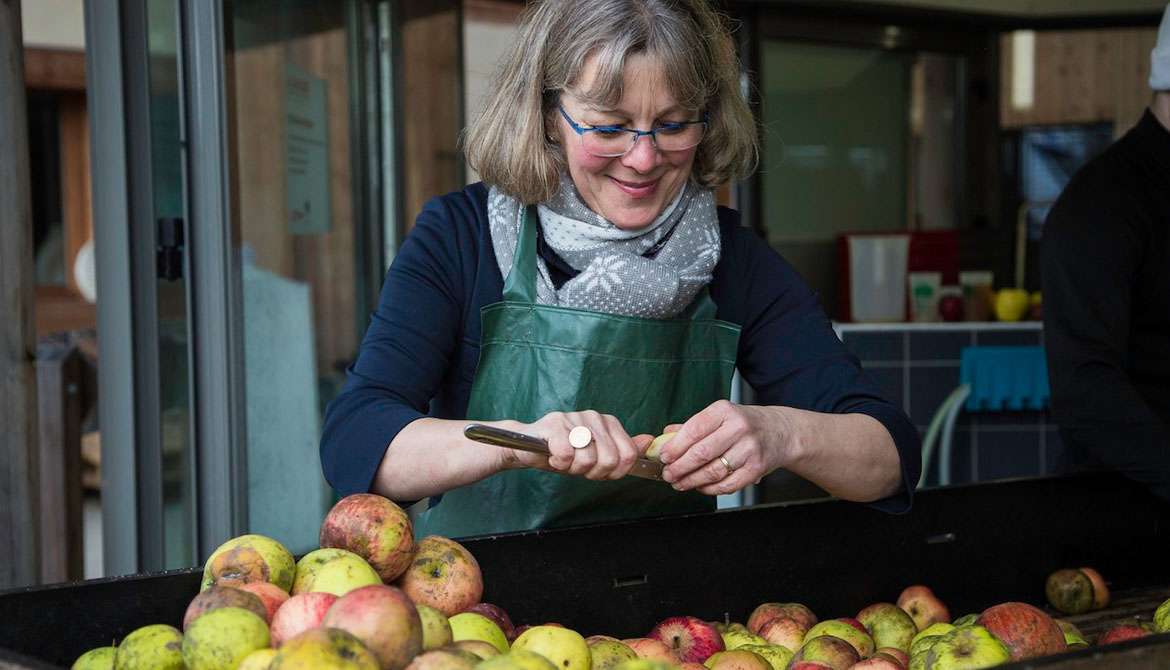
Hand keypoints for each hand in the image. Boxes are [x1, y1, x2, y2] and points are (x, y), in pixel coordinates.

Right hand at [506, 411, 643, 480]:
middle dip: (593, 473)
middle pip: (609, 460)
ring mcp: (575, 418)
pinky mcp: (555, 424)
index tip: (599, 472)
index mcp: (609, 422)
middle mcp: (594, 417)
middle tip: (578, 467)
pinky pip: (566, 456)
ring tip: (565, 460)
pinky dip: (558, 464)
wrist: (526, 446)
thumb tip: (648, 441)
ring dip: (573, 469)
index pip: (627, 455)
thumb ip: (623, 449)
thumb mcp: (597, 454)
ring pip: (587, 459)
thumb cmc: (563, 452)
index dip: (614, 473)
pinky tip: (553, 457)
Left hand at [658, 400, 793, 494]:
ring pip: (713, 471)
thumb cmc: (745, 424)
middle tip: (668, 474)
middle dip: (680, 467)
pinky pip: (728, 484)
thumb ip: (692, 426)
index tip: (663, 457)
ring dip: (692, 481)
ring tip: (680, 484)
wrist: (780, 432)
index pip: (694, 429)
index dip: (675, 446)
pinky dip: (710, 489)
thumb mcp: (720, 416)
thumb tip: (665, 435)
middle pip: (702, 452)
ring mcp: (749, 449)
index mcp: (724, 411)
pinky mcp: (757, 468)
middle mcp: (738, 428)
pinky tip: (700, 487)